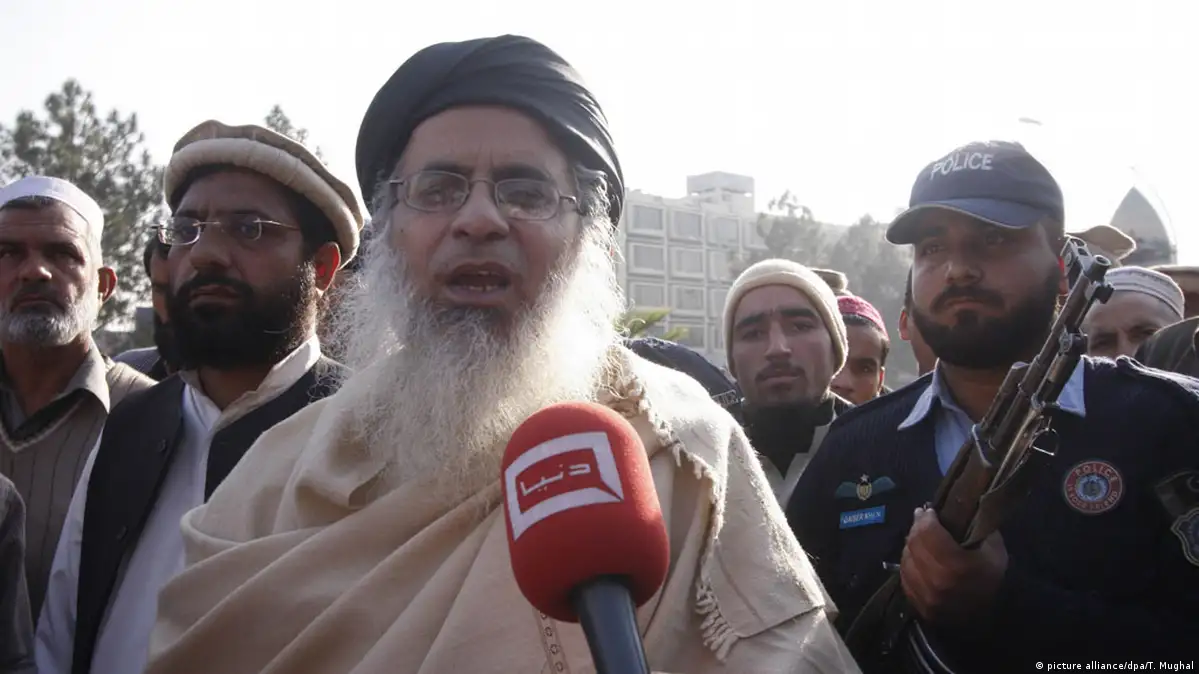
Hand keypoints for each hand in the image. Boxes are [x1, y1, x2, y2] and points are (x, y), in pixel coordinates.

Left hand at [899, 507, 1007, 625]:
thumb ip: (980, 528)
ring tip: (919, 536)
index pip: (928, 532)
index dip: (926, 518)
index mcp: (956, 566)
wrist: (989, 620)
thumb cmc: (992, 582)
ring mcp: (924, 595)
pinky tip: (915, 556)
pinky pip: (905, 576)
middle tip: (921, 518)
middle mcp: (935, 581)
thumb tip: (964, 508)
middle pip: (914, 544)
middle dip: (917, 527)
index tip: (929, 510)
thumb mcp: (996, 552)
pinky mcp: (918, 605)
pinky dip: (909, 562)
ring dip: (911, 544)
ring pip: (906, 559)